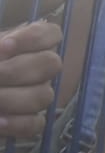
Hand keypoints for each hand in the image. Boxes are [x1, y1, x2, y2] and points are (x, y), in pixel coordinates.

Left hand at [0, 21, 62, 137]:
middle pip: (52, 64)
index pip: (50, 34)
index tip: (3, 47)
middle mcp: (35, 68)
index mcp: (22, 45)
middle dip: (18, 71)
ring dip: (13, 98)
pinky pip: (36, 124)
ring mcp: (34, 95)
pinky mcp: (26, 122)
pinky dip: (17, 124)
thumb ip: (4, 37)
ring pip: (44, 95)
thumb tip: (18, 29)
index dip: (32, 39)